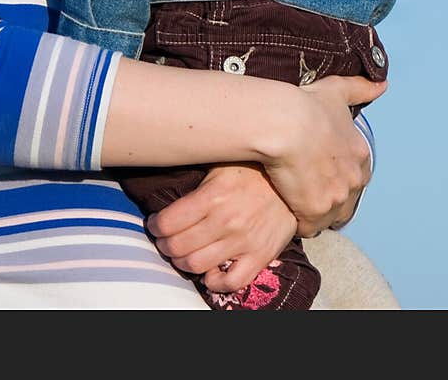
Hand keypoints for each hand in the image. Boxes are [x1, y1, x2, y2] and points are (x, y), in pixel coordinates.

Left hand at [146, 163, 297, 292]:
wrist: (292, 182)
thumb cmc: (251, 170)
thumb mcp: (218, 165)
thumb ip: (195, 182)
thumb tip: (167, 186)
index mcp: (211, 196)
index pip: (167, 222)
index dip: (154, 225)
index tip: (155, 223)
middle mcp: (225, 221)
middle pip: (177, 246)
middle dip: (164, 244)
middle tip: (165, 239)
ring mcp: (243, 241)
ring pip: (197, 265)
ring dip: (182, 262)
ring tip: (182, 253)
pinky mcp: (260, 256)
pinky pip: (232, 281)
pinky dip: (214, 282)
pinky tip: (208, 273)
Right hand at [262, 75, 385, 235]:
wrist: (285, 122)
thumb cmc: (307, 105)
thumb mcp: (337, 91)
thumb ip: (361, 88)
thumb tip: (383, 85)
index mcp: (360, 155)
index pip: (354, 177)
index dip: (335, 177)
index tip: (317, 172)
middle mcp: (354, 180)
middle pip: (344, 201)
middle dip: (326, 198)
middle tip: (303, 188)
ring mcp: (336, 198)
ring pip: (327, 217)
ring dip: (312, 212)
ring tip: (291, 201)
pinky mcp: (315, 211)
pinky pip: (307, 226)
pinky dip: (297, 220)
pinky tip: (284, 208)